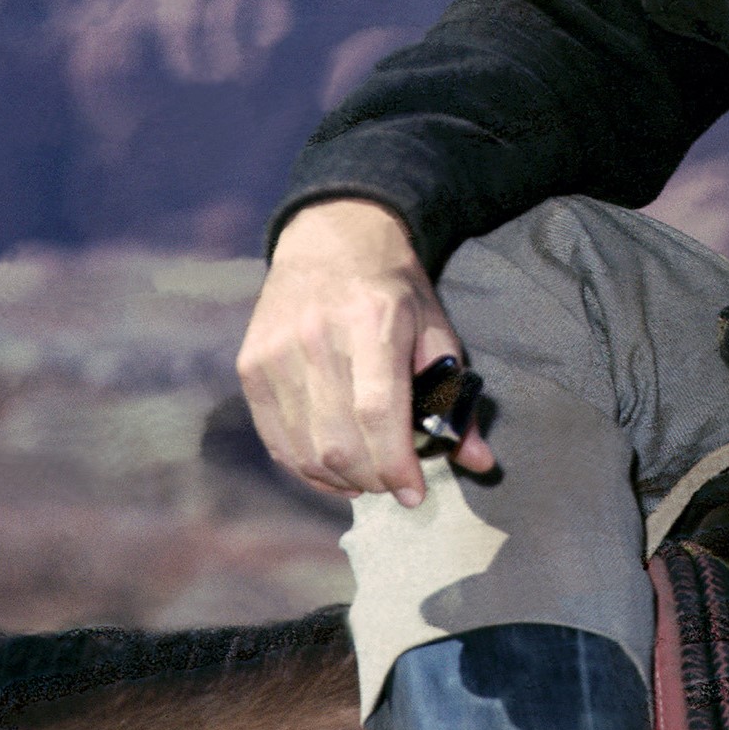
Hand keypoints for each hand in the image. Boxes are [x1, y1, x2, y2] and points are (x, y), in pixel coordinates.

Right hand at [237, 198, 495, 506]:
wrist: (331, 237)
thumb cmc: (393, 286)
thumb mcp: (435, 328)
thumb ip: (455, 396)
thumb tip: (478, 460)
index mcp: (371, 323)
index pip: (377, 412)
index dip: (395, 464)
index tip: (413, 493)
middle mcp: (316, 339)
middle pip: (337, 441)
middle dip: (371, 479)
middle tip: (392, 482)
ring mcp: (276, 354)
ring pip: (302, 450)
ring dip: (338, 479)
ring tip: (365, 477)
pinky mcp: (250, 366)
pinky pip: (275, 439)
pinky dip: (303, 466)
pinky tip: (330, 467)